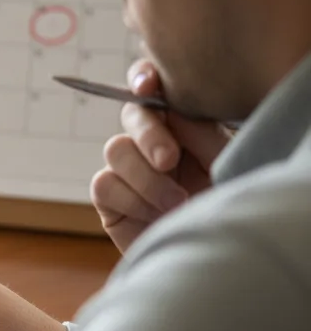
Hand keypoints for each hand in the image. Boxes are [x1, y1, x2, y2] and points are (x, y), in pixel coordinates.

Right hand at [91, 59, 231, 252]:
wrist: (207, 253)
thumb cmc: (222, 206)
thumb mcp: (225, 165)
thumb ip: (206, 135)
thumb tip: (180, 118)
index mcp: (182, 122)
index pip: (155, 86)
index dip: (144, 77)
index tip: (148, 87)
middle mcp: (150, 139)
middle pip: (132, 114)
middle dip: (149, 135)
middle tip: (169, 160)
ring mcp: (126, 166)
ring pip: (116, 148)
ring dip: (147, 178)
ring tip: (178, 202)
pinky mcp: (109, 196)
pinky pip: (105, 183)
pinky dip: (132, 199)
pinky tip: (154, 216)